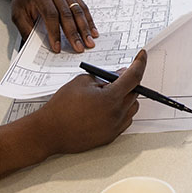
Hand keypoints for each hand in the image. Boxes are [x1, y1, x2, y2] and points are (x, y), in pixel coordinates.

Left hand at [10, 0, 97, 52]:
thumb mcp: (17, 13)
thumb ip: (24, 28)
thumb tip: (33, 46)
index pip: (51, 15)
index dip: (55, 32)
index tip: (57, 47)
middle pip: (67, 14)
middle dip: (74, 33)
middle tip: (79, 48)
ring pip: (78, 11)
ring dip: (85, 28)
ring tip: (89, 42)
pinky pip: (83, 8)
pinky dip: (89, 21)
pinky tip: (93, 31)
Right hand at [32, 51, 147, 155]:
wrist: (49, 132)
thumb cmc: (62, 106)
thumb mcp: (83, 81)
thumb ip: (105, 77)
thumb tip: (119, 75)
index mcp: (111, 98)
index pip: (134, 76)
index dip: (140, 63)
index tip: (142, 55)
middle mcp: (116, 114)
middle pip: (135, 92)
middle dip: (129, 82)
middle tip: (117, 77)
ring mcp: (114, 127)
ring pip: (132, 108)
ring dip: (126, 98)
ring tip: (108, 95)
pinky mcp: (110, 137)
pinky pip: (124, 121)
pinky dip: (121, 112)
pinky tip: (106, 108)